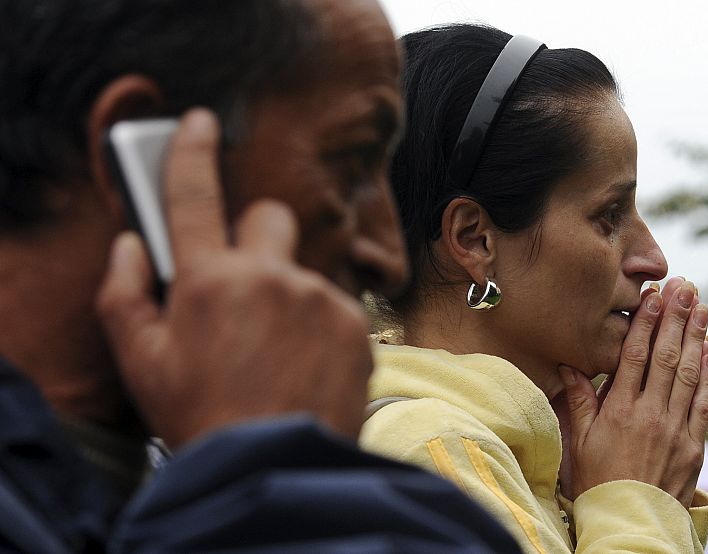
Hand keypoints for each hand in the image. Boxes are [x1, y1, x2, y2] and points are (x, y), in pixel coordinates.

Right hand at [97, 109, 373, 446]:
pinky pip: (336, 308)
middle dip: (258, 236)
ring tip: (277, 353)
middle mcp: (270, 276)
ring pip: (303, 273)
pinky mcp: (356, 324)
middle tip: (247, 280)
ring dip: (290, 297)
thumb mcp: (140, 364)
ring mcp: (319, 298)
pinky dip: (321, 328)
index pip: (193, 196)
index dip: (190, 153)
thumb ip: (125, 294)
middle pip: (271, 217)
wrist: (271, 466)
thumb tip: (133, 246)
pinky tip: (306, 366)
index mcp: (210, 280)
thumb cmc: (201, 416)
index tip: (199, 124)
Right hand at [559, 280, 707, 507]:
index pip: (634, 356)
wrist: (629, 520)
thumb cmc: (598, 480)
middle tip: (683, 287)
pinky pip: (704, 400)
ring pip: (688, 372)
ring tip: (700, 306)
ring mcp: (675, 427)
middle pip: (665, 356)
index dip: (644, 323)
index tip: (652, 296)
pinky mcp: (694, 443)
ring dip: (695, 336)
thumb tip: (570, 365)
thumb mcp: (579, 440)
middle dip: (675, 318)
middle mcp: (650, 413)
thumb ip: (579, 400)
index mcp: (619, 410)